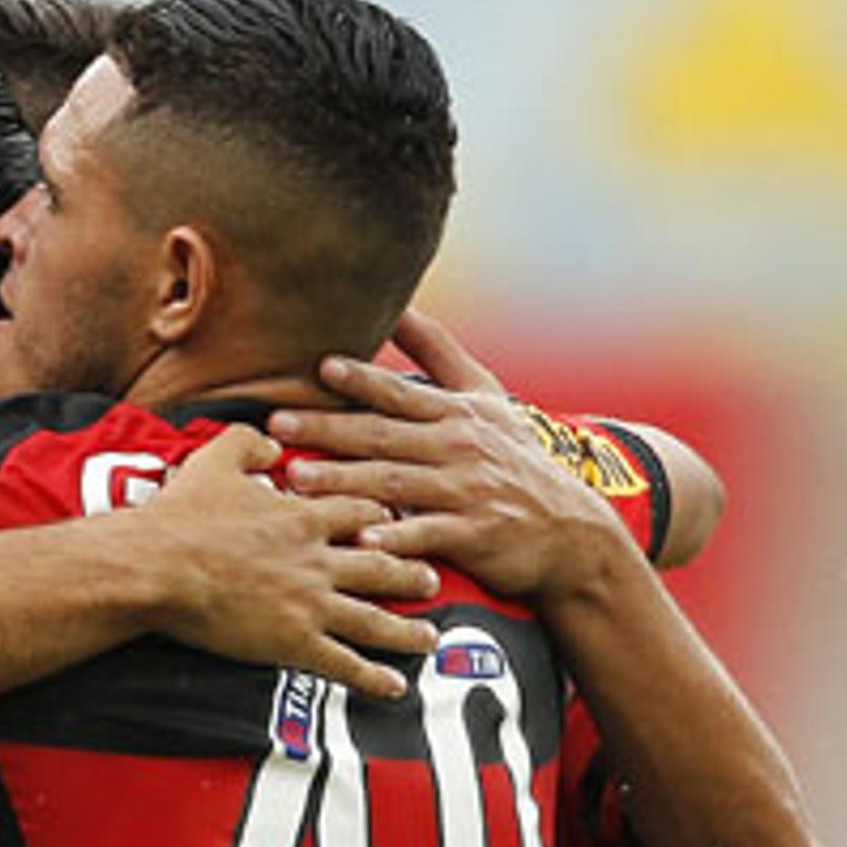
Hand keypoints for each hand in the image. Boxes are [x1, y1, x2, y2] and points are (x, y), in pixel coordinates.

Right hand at [127, 428, 438, 698]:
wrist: (156, 565)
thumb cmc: (181, 516)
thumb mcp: (215, 460)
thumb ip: (248, 443)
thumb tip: (271, 442)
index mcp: (303, 517)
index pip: (361, 514)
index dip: (381, 518)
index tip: (393, 522)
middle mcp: (318, 560)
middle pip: (382, 565)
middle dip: (411, 573)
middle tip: (432, 580)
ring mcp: (309, 603)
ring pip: (374, 618)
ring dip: (406, 631)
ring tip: (428, 638)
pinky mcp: (292, 641)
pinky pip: (342, 663)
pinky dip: (371, 677)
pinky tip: (393, 687)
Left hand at [265, 308, 637, 599]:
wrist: (570, 529)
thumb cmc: (512, 458)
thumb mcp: (485, 397)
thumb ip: (437, 352)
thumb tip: (398, 302)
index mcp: (455, 413)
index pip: (399, 392)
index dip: (362, 378)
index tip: (320, 366)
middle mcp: (458, 447)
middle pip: (383, 435)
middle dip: (328, 428)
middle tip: (276, 423)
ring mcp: (465, 491)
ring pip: (394, 483)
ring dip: (344, 481)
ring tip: (297, 480)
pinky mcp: (473, 535)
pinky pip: (426, 536)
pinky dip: (395, 539)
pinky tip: (361, 543)